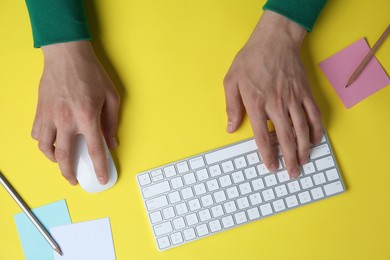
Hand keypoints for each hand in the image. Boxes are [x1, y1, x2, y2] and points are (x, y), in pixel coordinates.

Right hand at [31, 41, 119, 184]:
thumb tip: (112, 142)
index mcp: (87, 116)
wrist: (67, 54)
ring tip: (61, 162)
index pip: (95, 150)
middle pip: (65, 156)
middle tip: (74, 179)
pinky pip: (37, 133)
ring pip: (46, 148)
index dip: (99, 167)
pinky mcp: (40, 110)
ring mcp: (50, 116)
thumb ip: (112, 122)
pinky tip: (51, 141)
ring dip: (53, 160)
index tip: (102, 179)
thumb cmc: (91, 73)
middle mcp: (66, 120)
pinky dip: (43, 142)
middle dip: (69, 173)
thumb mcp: (111, 96)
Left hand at [224, 11, 322, 177]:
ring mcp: (294, 98)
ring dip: (304, 148)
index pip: (262, 136)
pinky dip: (317, 129)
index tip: (271, 166)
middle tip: (292, 173)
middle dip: (290, 158)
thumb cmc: (250, 60)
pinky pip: (314, 114)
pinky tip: (316, 140)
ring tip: (304, 161)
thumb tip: (230, 128)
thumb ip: (231, 106)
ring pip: (302, 129)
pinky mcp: (305, 92)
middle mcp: (277, 104)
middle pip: (286, 137)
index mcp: (256, 104)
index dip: (267, 154)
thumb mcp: (231, 81)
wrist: (274, 40)